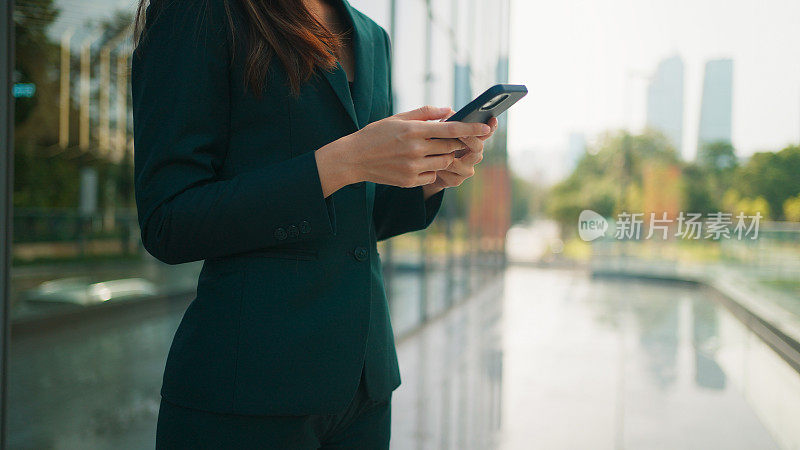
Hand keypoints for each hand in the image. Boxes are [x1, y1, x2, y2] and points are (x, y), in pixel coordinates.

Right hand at [315, 106, 490, 196]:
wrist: (353, 159)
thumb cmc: (376, 134)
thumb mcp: (397, 118)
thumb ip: (425, 113)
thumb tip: (449, 110)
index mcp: (413, 130)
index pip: (451, 128)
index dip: (472, 128)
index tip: (486, 127)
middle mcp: (415, 149)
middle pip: (450, 147)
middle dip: (455, 143)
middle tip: (453, 139)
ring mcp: (413, 167)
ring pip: (444, 163)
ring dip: (445, 157)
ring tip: (431, 151)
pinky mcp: (409, 181)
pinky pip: (432, 176)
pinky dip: (432, 170)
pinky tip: (419, 164)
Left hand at [422, 113, 497, 197]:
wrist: (426, 169)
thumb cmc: (434, 145)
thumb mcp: (439, 132)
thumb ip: (446, 122)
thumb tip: (449, 112)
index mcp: (473, 141)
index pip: (486, 133)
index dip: (491, 127)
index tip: (493, 119)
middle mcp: (474, 155)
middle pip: (478, 147)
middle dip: (469, 139)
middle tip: (460, 133)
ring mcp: (467, 169)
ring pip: (459, 161)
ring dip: (446, 154)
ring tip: (434, 148)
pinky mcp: (456, 180)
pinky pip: (447, 171)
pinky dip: (438, 165)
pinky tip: (430, 162)